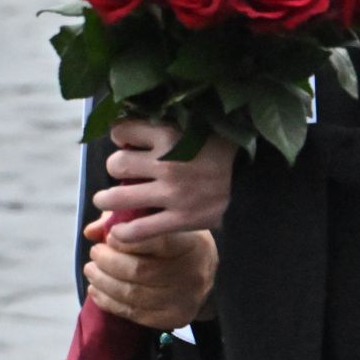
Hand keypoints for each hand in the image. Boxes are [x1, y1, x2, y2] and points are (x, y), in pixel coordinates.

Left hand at [83, 213, 216, 329]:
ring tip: (91, 270)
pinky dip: (109, 302)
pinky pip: (135, 313)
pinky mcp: (175, 318)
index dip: (127, 240)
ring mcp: (184, 299)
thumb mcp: (157, 220)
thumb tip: (91, 232)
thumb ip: (125, 220)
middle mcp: (192, 274)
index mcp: (191, 243)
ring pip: (133, 294)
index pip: (158, 242)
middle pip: (139, 270)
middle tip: (95, 253)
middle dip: (107, 261)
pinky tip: (97, 290)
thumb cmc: (174, 240)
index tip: (109, 237)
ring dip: (103, 282)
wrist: (203, 272)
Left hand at [90, 118, 234, 242]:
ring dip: (106, 199)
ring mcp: (174, 193)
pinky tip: (118, 231)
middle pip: (116, 164)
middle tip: (122, 174)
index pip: (120, 131)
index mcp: (169, 134)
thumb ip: (157, 127)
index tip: (127, 142)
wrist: (254, 180)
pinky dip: (123, 232)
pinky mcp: (182, 219)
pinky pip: (140, 229)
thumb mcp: (190, 127)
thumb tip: (119, 130)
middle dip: (116, 168)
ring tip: (106, 200)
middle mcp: (168, 163)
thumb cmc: (216, 150)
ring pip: (118, 196)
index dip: (120, 136)